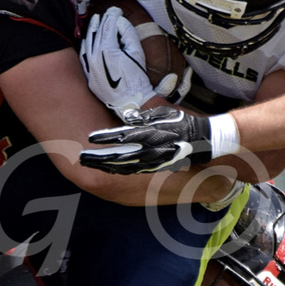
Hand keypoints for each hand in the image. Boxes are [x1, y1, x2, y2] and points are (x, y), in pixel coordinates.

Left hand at [79, 106, 215, 173]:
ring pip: (123, 166)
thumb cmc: (181, 124)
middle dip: (99, 157)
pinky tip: (109, 169)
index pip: (121, 137)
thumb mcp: (163, 114)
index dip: (105, 138)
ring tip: (90, 164)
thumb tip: (129, 118)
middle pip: (118, 156)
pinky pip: (133, 171)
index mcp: (149, 134)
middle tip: (82, 158)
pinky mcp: (155, 167)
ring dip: (105, 166)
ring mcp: (152, 161)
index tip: (90, 138)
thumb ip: (145, 117)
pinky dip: (119, 170)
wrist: (202, 141)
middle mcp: (148, 150)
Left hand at [80, 7, 154, 118]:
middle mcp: (94, 57)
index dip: (112, 15)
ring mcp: (89, 67)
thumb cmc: (136, 78)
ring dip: (92, 31)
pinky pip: (84, 56)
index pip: (108, 26)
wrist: (130, 102)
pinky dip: (86, 45)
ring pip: (88, 43)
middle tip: (107, 13)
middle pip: (97, 33)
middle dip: (103, 21)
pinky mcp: (88, 75)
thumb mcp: (136, 53)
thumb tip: (120, 21)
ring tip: (96, 21)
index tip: (116, 9)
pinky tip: (88, 40)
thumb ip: (128, 34)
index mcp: (106, 50)